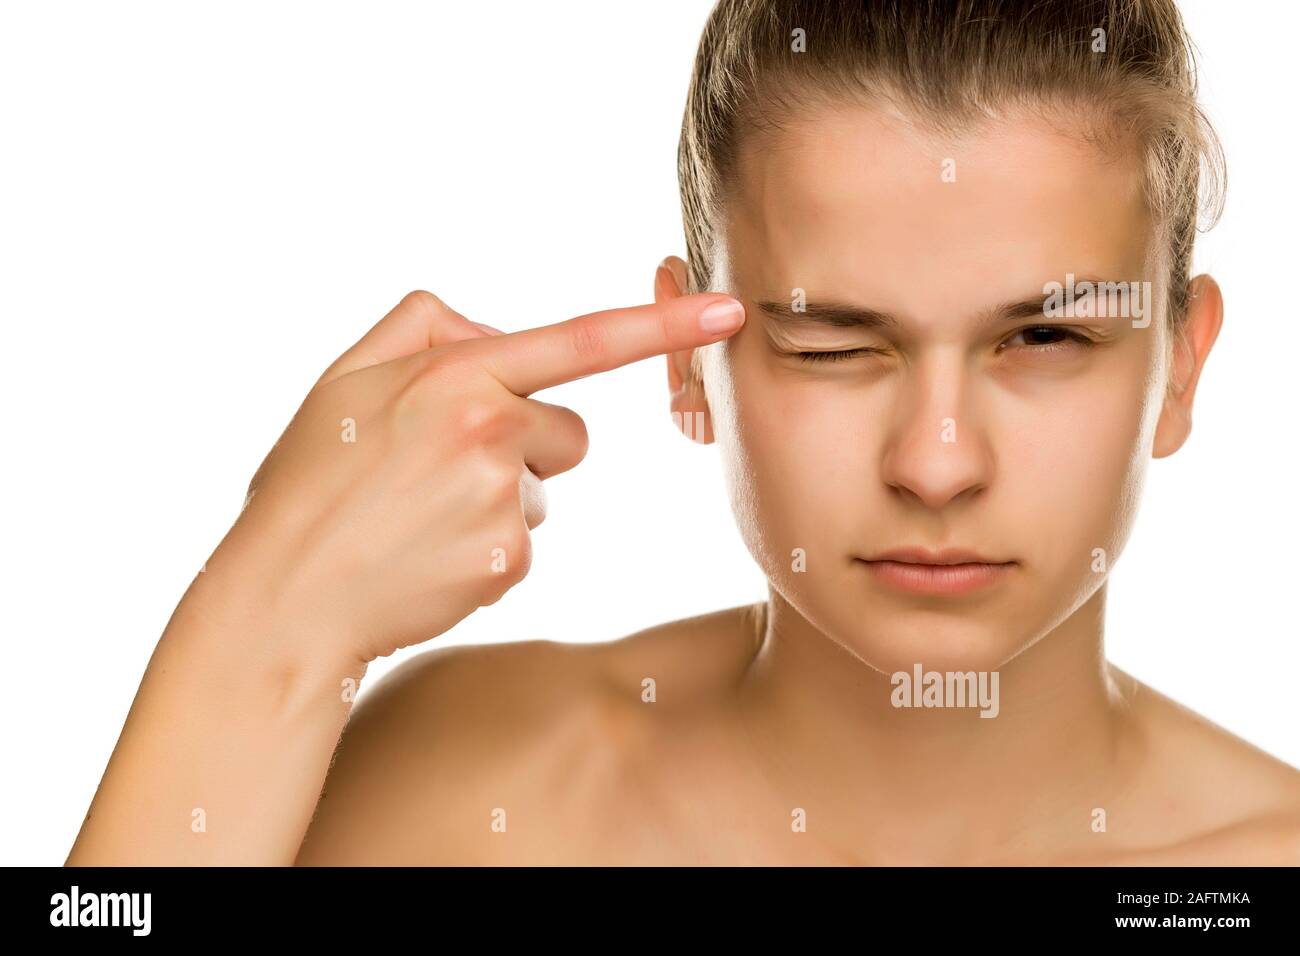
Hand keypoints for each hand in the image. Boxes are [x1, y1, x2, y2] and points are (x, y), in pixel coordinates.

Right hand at [207, 288, 745, 664]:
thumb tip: (494, 327)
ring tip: (425, 518)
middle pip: (568, 432)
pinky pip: (525, 541)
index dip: (662, 325)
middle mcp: (492, 431)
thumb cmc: (311, 483)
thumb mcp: (345, 378)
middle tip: (442, 472)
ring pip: (544, 488)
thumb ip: (422, 327)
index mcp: (457, 376)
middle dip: (525, 445)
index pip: (579, 341)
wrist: (287, 597)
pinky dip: (489, 549)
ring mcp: (506, 502)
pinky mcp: (512, 561)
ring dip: (502, 498)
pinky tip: (432, 555)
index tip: (730, 310)